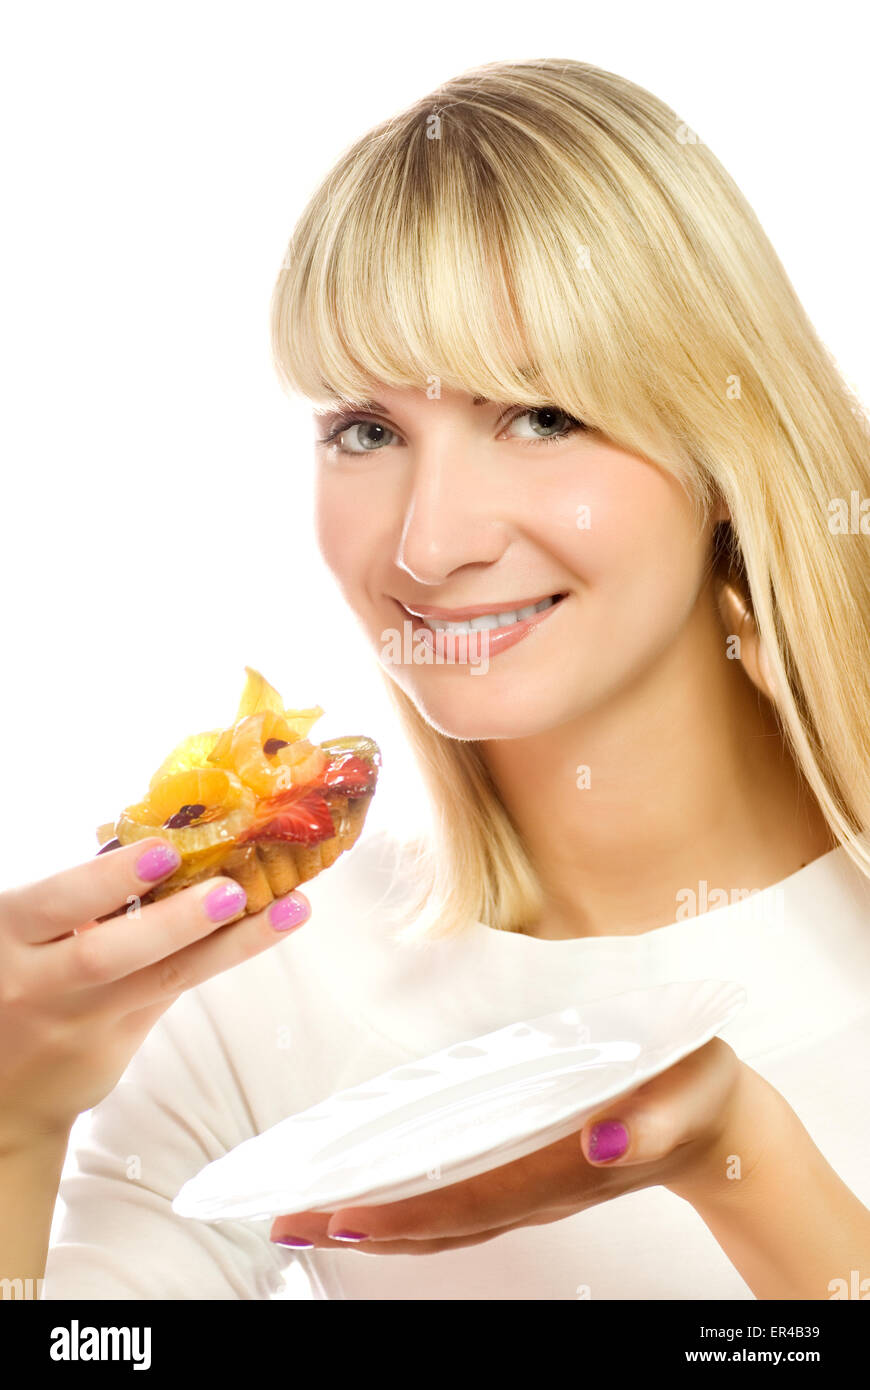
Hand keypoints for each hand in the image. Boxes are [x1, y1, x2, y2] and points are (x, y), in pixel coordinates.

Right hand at [0, 838, 310, 1151]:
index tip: (167, 849)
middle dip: (173, 920)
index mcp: (8, 933)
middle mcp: (35, 982)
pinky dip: (215, 958)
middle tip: (230, 889)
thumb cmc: (18, 976)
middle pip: (107, 954)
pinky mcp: (112, 1048)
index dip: (112, 878)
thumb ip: (81, 895)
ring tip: (284, 909)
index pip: (61, 902)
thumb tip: (159, 831)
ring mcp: (78, 1021)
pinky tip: (262, 931)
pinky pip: (170, 995)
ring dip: (227, 942)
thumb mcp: (25, 930)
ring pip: (160, 980)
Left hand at [271, 1036, 766, 1253]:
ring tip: (304, 1214)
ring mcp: (529, 1191)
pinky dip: (404, 1209)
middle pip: (440, 1222)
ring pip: (441, 1221)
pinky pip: (456, 1206)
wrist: (720, 1124)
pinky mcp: (526, 1177)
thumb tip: (600, 1141)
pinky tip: (366, 1199)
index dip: (407, 1214)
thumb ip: (654, 1120)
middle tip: (285, 1220)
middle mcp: (537, 1189)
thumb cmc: (696, 1089)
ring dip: (372, 1221)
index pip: (473, 1201)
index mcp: (567, 1168)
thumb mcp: (690, 1090)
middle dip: (362, 1224)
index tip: (343, 1215)